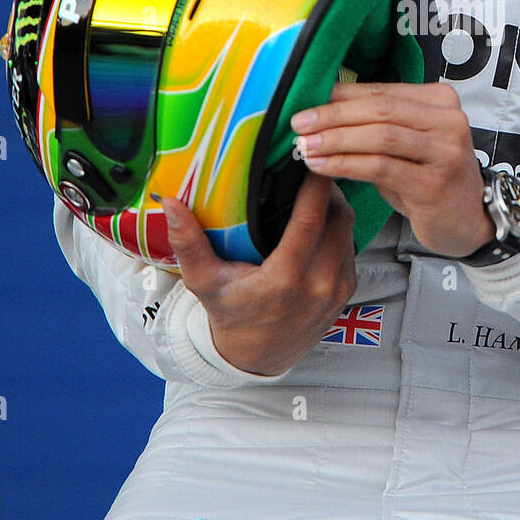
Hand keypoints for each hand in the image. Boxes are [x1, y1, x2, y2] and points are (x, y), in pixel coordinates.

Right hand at [160, 172, 356, 375]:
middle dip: (328, 189)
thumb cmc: (230, 315)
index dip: (315, 186)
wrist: (256, 358)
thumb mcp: (203, 281)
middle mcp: (318, 285)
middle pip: (338, 219)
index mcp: (284, 280)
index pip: (311, 221)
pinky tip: (321, 218)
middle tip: (312, 168)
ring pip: (348, 231)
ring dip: (336, 206)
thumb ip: (188, 242)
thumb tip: (169, 203)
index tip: (310, 162)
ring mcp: (336, 290)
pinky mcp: (346, 292)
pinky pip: (349, 248)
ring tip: (316, 189)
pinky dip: (339, 228)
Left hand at [289, 81, 494, 257]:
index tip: (306, 102)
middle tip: (300, 123)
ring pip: (380, 136)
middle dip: (333, 115)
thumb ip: (376, 124)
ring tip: (306, 146)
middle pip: (380, 109)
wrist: (467, 221)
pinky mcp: (435, 183)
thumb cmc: (430, 179)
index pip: (382, 91)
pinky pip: (381, 167)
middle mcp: (449, 120)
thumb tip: (322, 109)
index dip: (340, 95)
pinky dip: (346, 164)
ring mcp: (446, 151)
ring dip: (336, 140)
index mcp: (441, 100)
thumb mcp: (408, 144)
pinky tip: (323, 166)